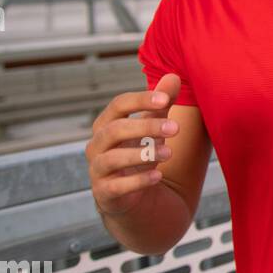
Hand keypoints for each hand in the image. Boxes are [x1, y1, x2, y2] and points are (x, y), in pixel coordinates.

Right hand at [85, 75, 180, 216]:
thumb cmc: (139, 152)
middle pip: (114, 130)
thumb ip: (161, 104)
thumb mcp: (153, 127)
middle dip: (145, 127)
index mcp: (107, 124)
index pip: (118, 105)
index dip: (140, 100)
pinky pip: (116, 186)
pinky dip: (137, 181)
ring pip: (112, 158)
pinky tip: (157, 176)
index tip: (165, 99)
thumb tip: (174, 76)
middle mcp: (97, 145)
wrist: (132, 196)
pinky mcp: (104, 193)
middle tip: (175, 128)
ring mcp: (98, 170)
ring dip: (142, 154)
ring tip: (169, 152)